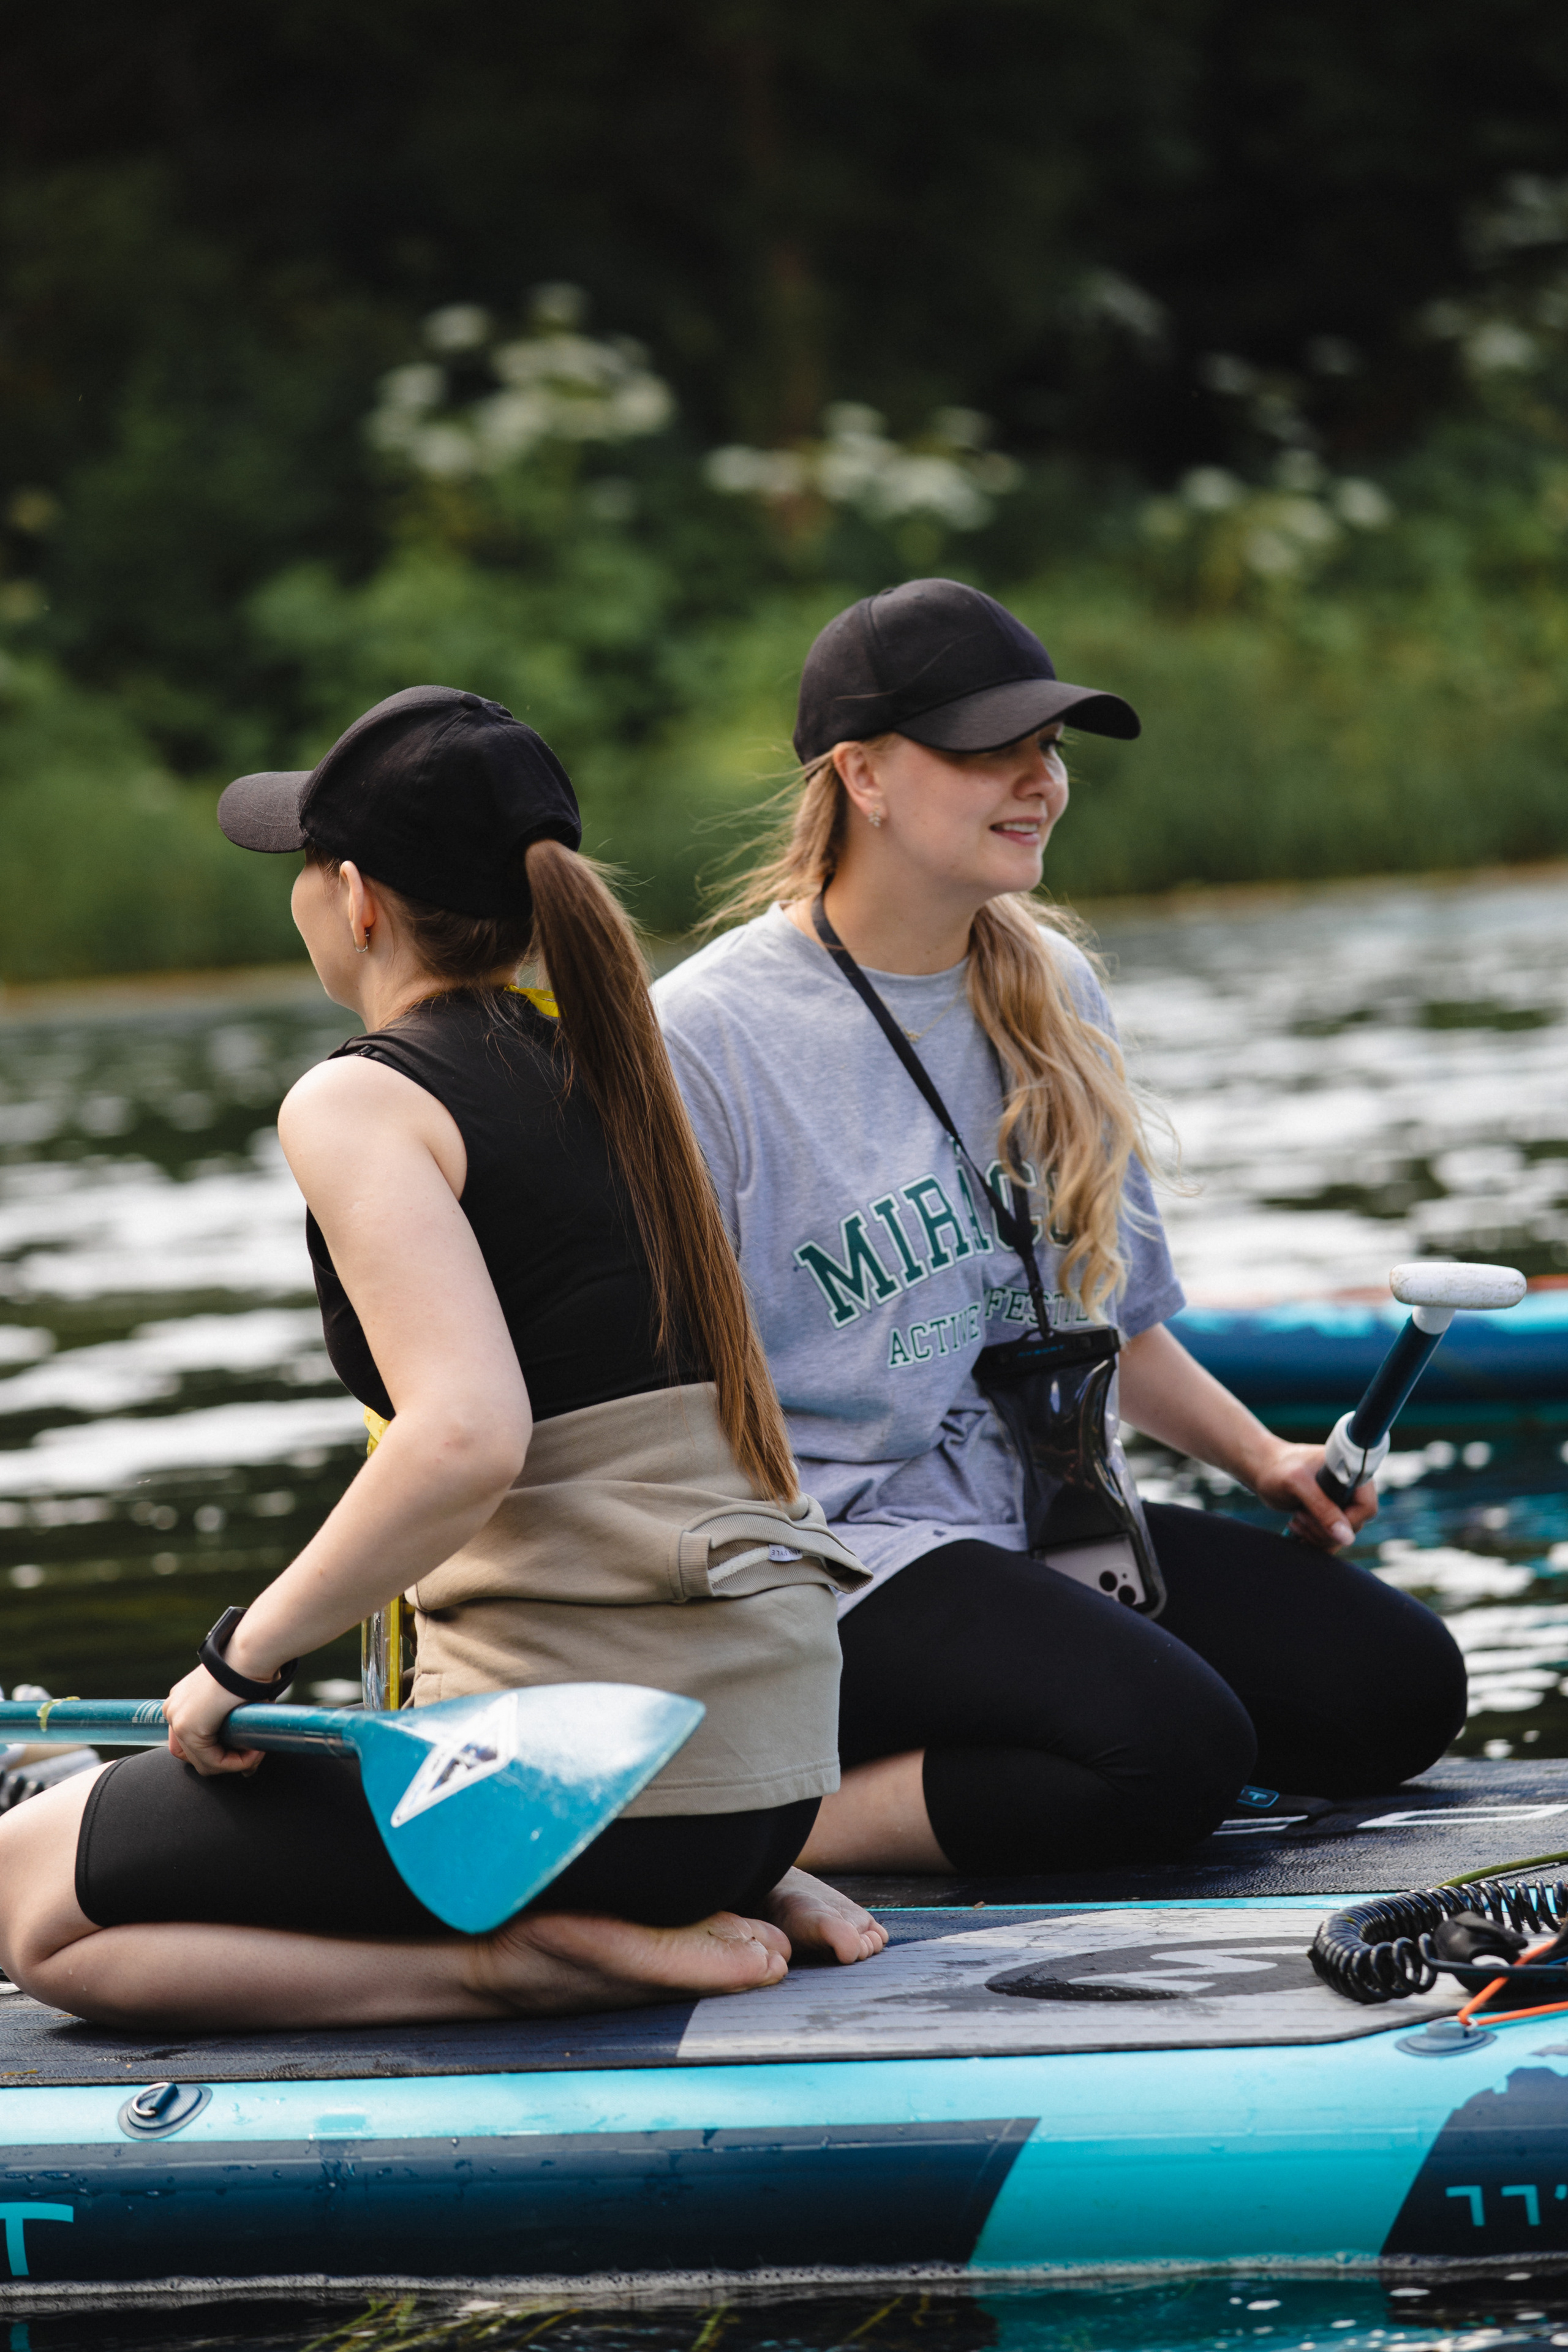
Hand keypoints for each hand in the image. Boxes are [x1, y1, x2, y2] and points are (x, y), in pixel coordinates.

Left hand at [163, 1663, 263, 1776]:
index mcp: (181, 1700)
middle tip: (251, 1753)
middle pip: (192, 1755)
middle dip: (223, 1761)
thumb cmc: (249, 1671)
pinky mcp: (189, 1729)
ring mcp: (177, 1720)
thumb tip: (248, 1763)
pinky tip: (253, 1752)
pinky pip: (211, 1761)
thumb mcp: (236, 1699)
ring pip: (203, 1763)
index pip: (190, 1742)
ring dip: (232, 1763)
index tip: (245, 1748)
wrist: (248, 1656)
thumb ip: (235, 1727)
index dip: (218, 1751)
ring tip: (256, 1752)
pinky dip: (234, 1763)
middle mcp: (173, 1710)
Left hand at [1247, 1439, 1377, 1551]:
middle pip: (1353, 1527)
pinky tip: (1296, 1525)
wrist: (1264, 1470)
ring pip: (1341, 1536)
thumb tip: (1347, 1537)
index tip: (1318, 1515)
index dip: (1347, 1520)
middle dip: (1323, 1528)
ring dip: (1316, 1535)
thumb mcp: (1298, 1485)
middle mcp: (1351, 1489)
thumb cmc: (1278, 1469)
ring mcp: (1341, 1503)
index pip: (1366, 1507)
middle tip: (1300, 1515)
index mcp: (1350, 1473)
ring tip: (1296, 1519)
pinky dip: (1313, 1539)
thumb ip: (1322, 1508)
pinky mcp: (1330, 1514)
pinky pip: (1331, 1539)